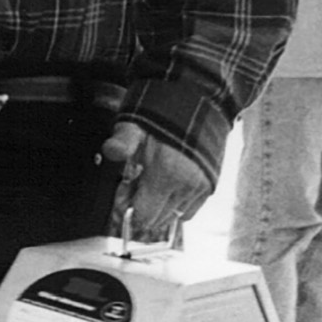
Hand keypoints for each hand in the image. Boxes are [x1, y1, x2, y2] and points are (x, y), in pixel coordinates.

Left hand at [101, 121, 212, 245]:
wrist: (200, 101)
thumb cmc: (162, 113)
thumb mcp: (136, 124)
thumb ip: (123, 141)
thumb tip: (110, 150)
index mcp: (166, 173)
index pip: (144, 216)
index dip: (127, 209)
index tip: (123, 190)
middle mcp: (186, 185)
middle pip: (156, 220)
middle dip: (141, 207)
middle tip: (135, 181)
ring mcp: (201, 187)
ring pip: (172, 217)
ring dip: (159, 206)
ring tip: (152, 181)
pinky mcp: (210, 186)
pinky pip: (189, 211)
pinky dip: (176, 204)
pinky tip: (168, 184)